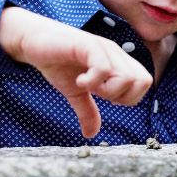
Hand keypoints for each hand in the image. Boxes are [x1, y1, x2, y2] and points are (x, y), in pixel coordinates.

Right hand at [0, 7, 152, 137]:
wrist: (33, 42)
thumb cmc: (56, 62)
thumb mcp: (74, 92)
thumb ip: (87, 111)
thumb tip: (90, 134)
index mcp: (117, 61)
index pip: (144, 83)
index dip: (127, 97)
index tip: (102, 96)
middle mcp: (115, 53)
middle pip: (142, 81)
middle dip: (120, 96)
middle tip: (96, 92)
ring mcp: (102, 48)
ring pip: (126, 77)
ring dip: (106, 90)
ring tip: (86, 85)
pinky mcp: (86, 44)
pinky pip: (103, 68)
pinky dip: (92, 81)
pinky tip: (79, 81)